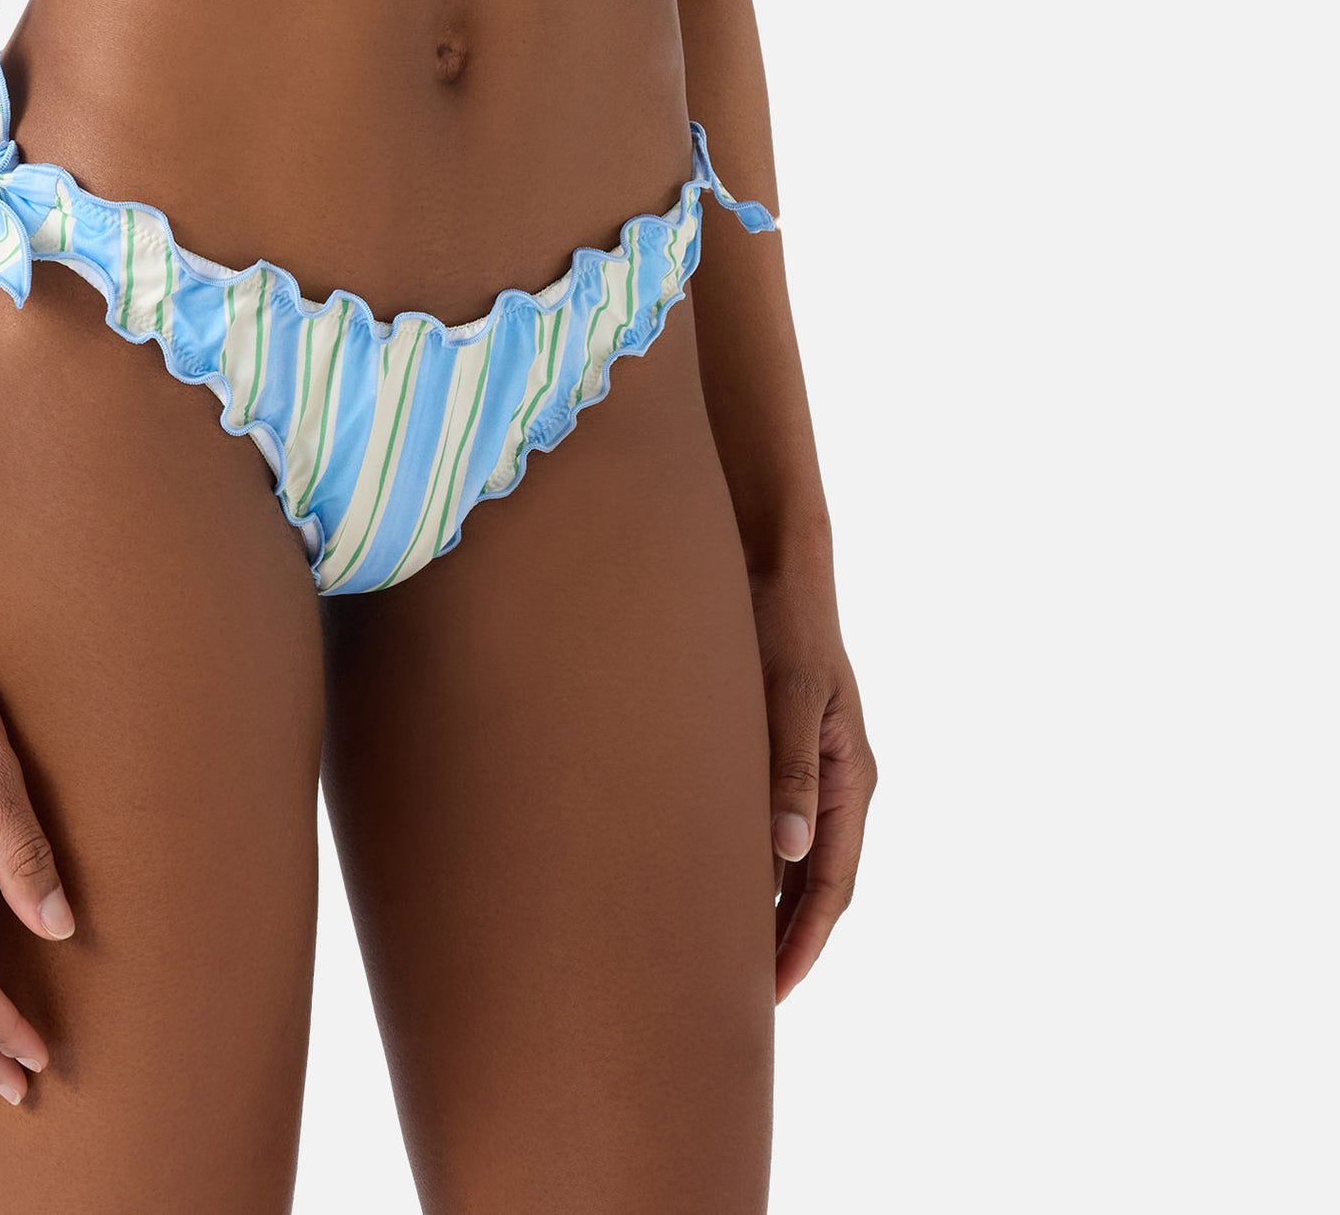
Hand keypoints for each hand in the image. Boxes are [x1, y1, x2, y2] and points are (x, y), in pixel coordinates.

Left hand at [753, 563, 876, 1000]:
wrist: (775, 563)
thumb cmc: (782, 624)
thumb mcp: (790, 695)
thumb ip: (791, 769)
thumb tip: (791, 852)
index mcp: (851, 779)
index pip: (832, 886)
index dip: (803, 943)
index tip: (772, 992)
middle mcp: (836, 783)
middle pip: (816, 886)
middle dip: (785, 941)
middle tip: (740, 998)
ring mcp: (812, 769)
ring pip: (793, 860)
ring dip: (765, 907)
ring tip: (722, 956)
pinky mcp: (781, 751)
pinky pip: (771, 825)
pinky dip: (750, 863)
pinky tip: (710, 880)